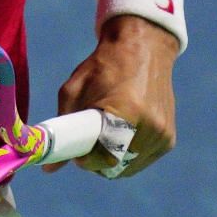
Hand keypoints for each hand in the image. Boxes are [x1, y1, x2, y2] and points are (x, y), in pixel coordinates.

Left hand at [42, 16, 177, 178]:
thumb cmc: (103, 66)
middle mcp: (151, 127)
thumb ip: (62, 129)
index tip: (76, 153)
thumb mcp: (74, 91)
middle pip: (117, 166)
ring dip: (112, 160)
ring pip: (130, 167)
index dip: (86, 161)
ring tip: (101, 137)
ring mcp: (163, 134)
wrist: (142, 47)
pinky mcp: (169, 138)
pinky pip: (142, 160)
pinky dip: (128, 155)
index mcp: (127, 113)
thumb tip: (47, 169)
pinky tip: (118, 136)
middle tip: (86, 146)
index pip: (105, 158)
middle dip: (97, 163)